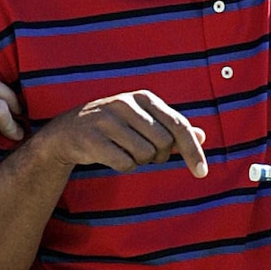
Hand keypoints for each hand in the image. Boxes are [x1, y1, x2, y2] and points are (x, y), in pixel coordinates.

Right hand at [36, 90, 207, 177]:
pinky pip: (125, 163)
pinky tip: (111, 154)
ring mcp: (108, 120)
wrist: (68, 131)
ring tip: (123, 149)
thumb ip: (171, 127)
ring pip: (145, 155)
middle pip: (163, 144)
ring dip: (138, 160)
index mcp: (143, 97)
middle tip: (142, 151)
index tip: (202, 172)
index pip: (178, 125)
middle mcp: (126, 103)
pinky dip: (123, 165)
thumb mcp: (143, 120)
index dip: (193, 151)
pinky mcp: (93, 139)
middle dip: (157, 155)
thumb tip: (202, 135)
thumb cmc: (113, 126)